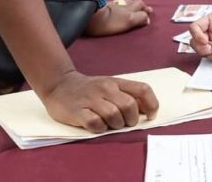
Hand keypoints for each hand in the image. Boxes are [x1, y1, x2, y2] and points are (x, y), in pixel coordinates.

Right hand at [42, 70, 158, 132]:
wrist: (59, 85)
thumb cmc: (89, 89)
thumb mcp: (110, 87)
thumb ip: (128, 96)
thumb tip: (147, 111)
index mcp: (116, 82)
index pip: (142, 89)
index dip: (152, 105)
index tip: (150, 116)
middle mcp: (105, 88)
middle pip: (130, 105)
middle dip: (132, 119)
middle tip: (125, 123)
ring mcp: (91, 99)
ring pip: (114, 115)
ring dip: (116, 125)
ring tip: (110, 124)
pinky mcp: (78, 111)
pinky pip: (95, 123)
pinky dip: (100, 128)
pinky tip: (97, 126)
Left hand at [85, 0, 152, 35]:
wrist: (89, 15)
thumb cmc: (108, 22)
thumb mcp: (128, 21)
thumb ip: (139, 19)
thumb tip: (147, 19)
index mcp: (129, 11)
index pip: (141, 9)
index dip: (145, 13)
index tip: (147, 17)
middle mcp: (123, 6)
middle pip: (135, 2)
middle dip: (141, 6)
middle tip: (145, 9)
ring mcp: (113, 5)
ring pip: (125, 1)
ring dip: (131, 3)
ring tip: (133, 6)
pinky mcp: (103, 5)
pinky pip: (115, 3)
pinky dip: (121, 4)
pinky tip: (118, 6)